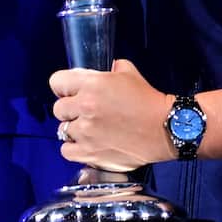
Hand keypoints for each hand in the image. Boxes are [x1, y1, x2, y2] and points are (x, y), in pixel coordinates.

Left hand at [50, 59, 173, 171]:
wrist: (164, 129)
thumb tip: (101, 70)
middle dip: (70, 109)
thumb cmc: (148, 101)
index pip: (56, 82)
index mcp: (91, 85)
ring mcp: (86, 132)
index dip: (63, 87)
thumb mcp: (129, 73)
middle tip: (85, 112)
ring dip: (74, 129)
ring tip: (90, 130)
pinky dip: (75, 148)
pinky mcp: (89, 153)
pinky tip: (87, 143)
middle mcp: (85, 107)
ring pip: (62, 130)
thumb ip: (110, 68)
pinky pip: (66, 151)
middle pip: (58, 108)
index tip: (69, 92)